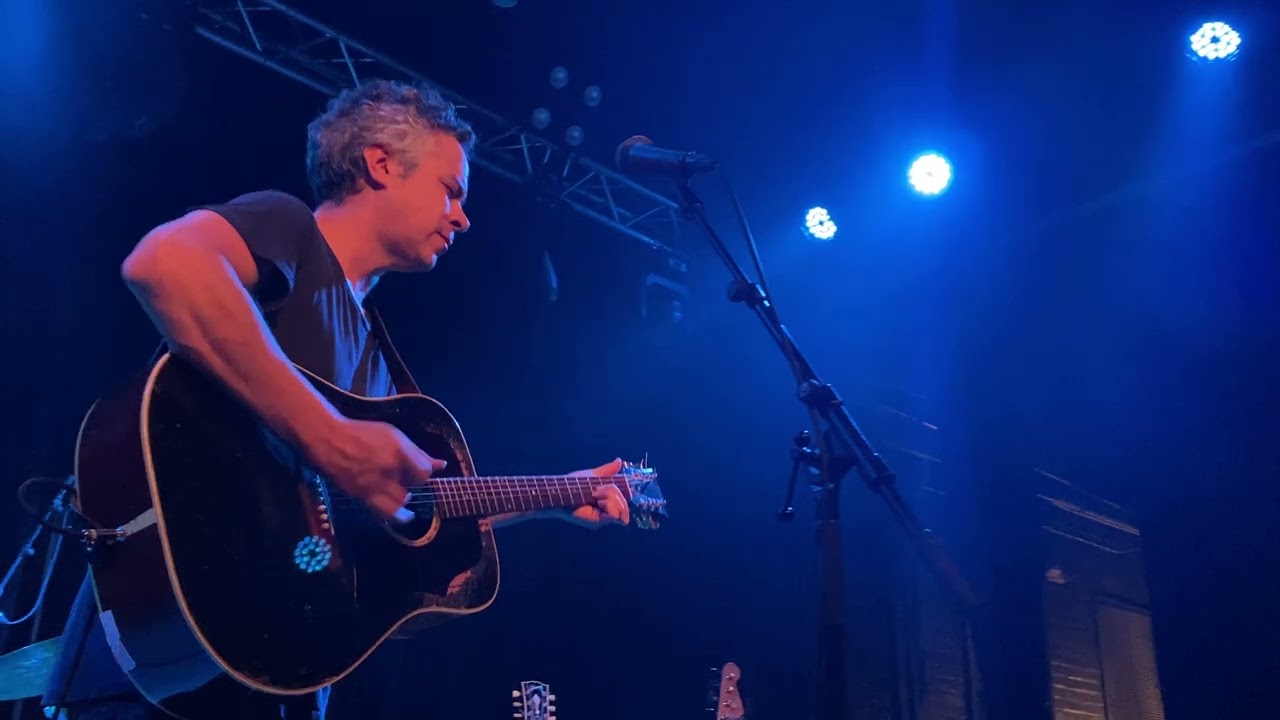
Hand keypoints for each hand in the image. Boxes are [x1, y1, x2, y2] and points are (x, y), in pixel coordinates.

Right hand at [304, 418, 446, 519]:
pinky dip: (398, 516)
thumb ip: (418, 452)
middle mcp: (389, 469)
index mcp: (398, 450)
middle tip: (402, 475)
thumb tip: (441, 465)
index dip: (424, 471)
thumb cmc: (362, 433)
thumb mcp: (393, 435)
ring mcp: (375, 484)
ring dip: (404, 495)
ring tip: (397, 487)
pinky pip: (386, 513)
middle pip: (414, 486)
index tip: (418, 468)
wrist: (329, 440)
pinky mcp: (363, 496)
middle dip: (412, 481)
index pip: (424, 471)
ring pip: (402, 500)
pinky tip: (404, 515)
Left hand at [565, 458, 629, 527]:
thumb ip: (608, 471)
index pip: (625, 500)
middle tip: (597, 490)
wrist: (561, 491)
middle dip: (613, 492)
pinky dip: (609, 505)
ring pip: (621, 508)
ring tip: (596, 495)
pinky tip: (598, 501)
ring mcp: (603, 517)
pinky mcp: (598, 522)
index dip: (621, 492)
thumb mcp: (594, 476)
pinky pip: (614, 515)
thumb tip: (619, 461)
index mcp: (607, 501)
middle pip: (624, 503)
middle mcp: (607, 511)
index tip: (605, 486)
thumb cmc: (573, 485)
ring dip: (610, 497)